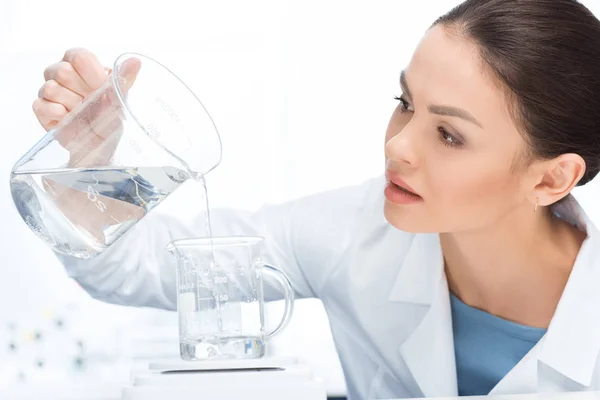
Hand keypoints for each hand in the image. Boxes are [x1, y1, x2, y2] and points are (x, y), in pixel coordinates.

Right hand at [33, 48, 140, 166]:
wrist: (100, 145)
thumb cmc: (109, 118)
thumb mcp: (120, 99)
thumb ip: (124, 78)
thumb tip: (135, 61)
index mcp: (80, 65)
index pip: (78, 56)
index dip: (91, 74)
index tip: (101, 87)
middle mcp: (60, 74)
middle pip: (62, 71)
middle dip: (82, 92)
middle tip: (91, 103)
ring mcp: (48, 91)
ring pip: (51, 88)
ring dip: (72, 105)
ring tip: (81, 112)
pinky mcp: (41, 109)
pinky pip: (41, 105)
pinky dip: (58, 114)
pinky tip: (69, 119)